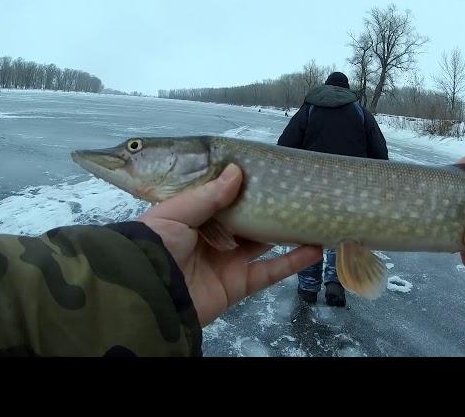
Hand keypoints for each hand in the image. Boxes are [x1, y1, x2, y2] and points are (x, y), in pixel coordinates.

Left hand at [138, 163, 322, 325]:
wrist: (148, 295)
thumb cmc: (155, 245)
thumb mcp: (174, 213)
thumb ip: (207, 194)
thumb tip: (237, 171)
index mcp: (192, 217)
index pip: (220, 197)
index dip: (239, 185)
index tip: (263, 170)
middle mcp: (211, 237)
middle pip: (246, 219)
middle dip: (267, 205)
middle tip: (293, 189)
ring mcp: (227, 261)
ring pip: (263, 243)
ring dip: (286, 231)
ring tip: (311, 213)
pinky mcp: (239, 284)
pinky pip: (271, 271)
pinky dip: (294, 262)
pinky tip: (315, 247)